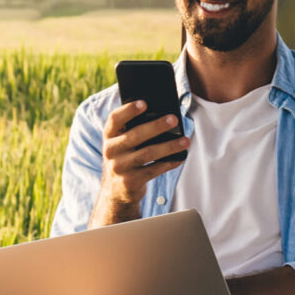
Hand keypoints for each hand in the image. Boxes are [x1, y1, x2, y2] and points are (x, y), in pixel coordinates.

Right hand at [92, 100, 187, 223]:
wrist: (115, 191)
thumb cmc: (126, 158)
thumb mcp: (122, 143)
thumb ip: (133, 130)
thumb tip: (163, 116)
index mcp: (109, 136)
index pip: (115, 119)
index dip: (128, 110)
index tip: (144, 103)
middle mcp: (111, 151)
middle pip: (135, 135)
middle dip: (156, 126)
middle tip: (173, 119)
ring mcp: (119, 167)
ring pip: (147, 153)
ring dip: (169, 146)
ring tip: (185, 140)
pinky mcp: (130, 182)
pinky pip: (154, 170)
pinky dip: (169, 163)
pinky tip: (180, 157)